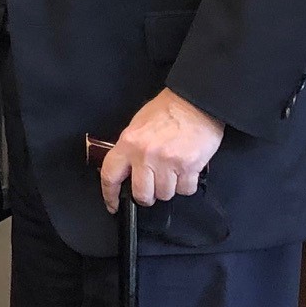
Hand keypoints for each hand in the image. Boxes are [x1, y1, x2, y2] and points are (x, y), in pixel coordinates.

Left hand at [100, 88, 223, 213]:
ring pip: (165, 194)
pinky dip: (186, 185)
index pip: (110, 175)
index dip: (109, 194)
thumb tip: (127, 169)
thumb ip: (130, 147)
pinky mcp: (189, 166)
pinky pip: (185, 190)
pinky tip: (186, 171)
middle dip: (146, 196)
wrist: (196, 102)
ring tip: (172, 173)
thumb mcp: (138, 124)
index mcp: (128, 143)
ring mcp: (168, 162)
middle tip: (151, 189)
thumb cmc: (167, 110)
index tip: (113, 205)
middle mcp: (146, 155)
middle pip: (141, 194)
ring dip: (168, 188)